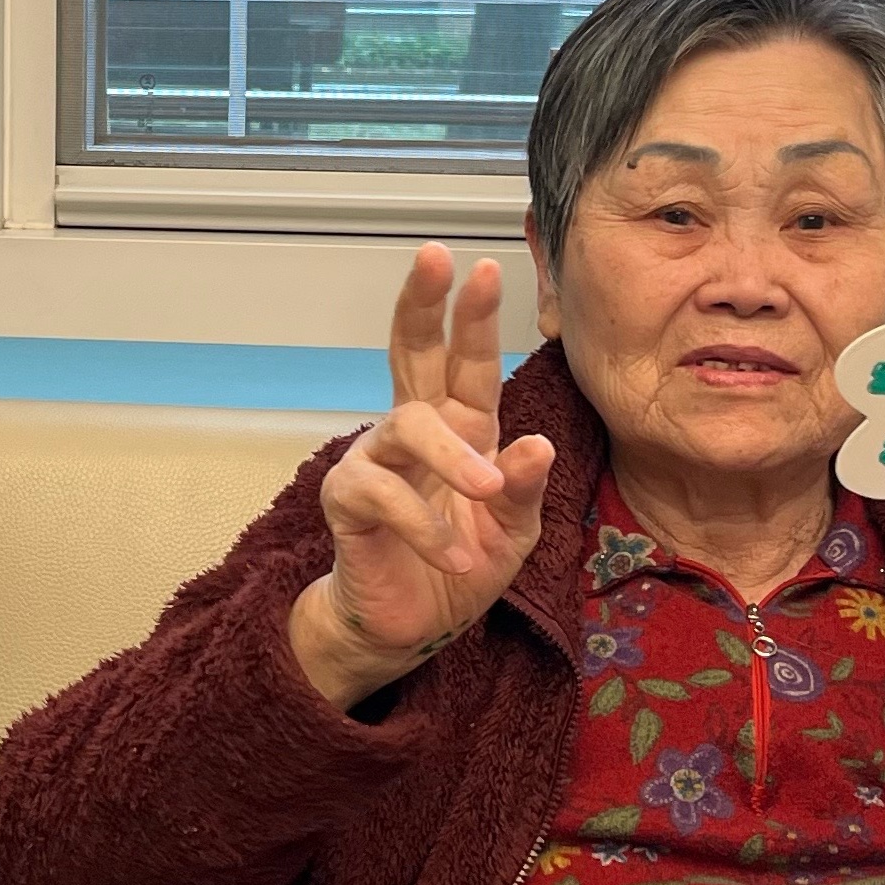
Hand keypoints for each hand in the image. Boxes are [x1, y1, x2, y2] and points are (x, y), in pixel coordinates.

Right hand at [288, 243, 553, 711]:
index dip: (472, 314)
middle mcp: (415, 431)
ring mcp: (376, 459)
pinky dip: (426, 525)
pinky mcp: (348, 498)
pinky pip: (384, 493)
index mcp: (461, 428)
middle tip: (436, 257)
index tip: (484, 265)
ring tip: (486, 496)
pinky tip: (455, 553)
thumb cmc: (460, 565)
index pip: (466, 360)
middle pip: (412, 351)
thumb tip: (536, 445)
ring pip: (409, 425)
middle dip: (423, 303)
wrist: (409, 626)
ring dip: (454, 459)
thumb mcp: (511, 532)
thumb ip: (523, 489)